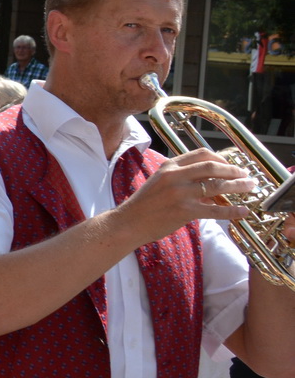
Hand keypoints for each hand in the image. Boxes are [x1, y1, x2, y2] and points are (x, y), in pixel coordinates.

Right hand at [119, 148, 256, 244]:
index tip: (231, 166)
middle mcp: (175, 176)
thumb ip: (182, 178)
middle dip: (234, 171)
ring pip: (217, 186)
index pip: (201, 154)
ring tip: (250, 188)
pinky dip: (232, 211)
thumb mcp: (160, 183)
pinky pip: (215, 209)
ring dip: (238, 187)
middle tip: (246, 176)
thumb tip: (210, 183)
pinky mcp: (184, 211)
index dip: (221, 158)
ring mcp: (180, 193)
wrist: (128, 223)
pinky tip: (242, 211)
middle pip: (212, 167)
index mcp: (169, 166)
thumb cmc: (144, 205)